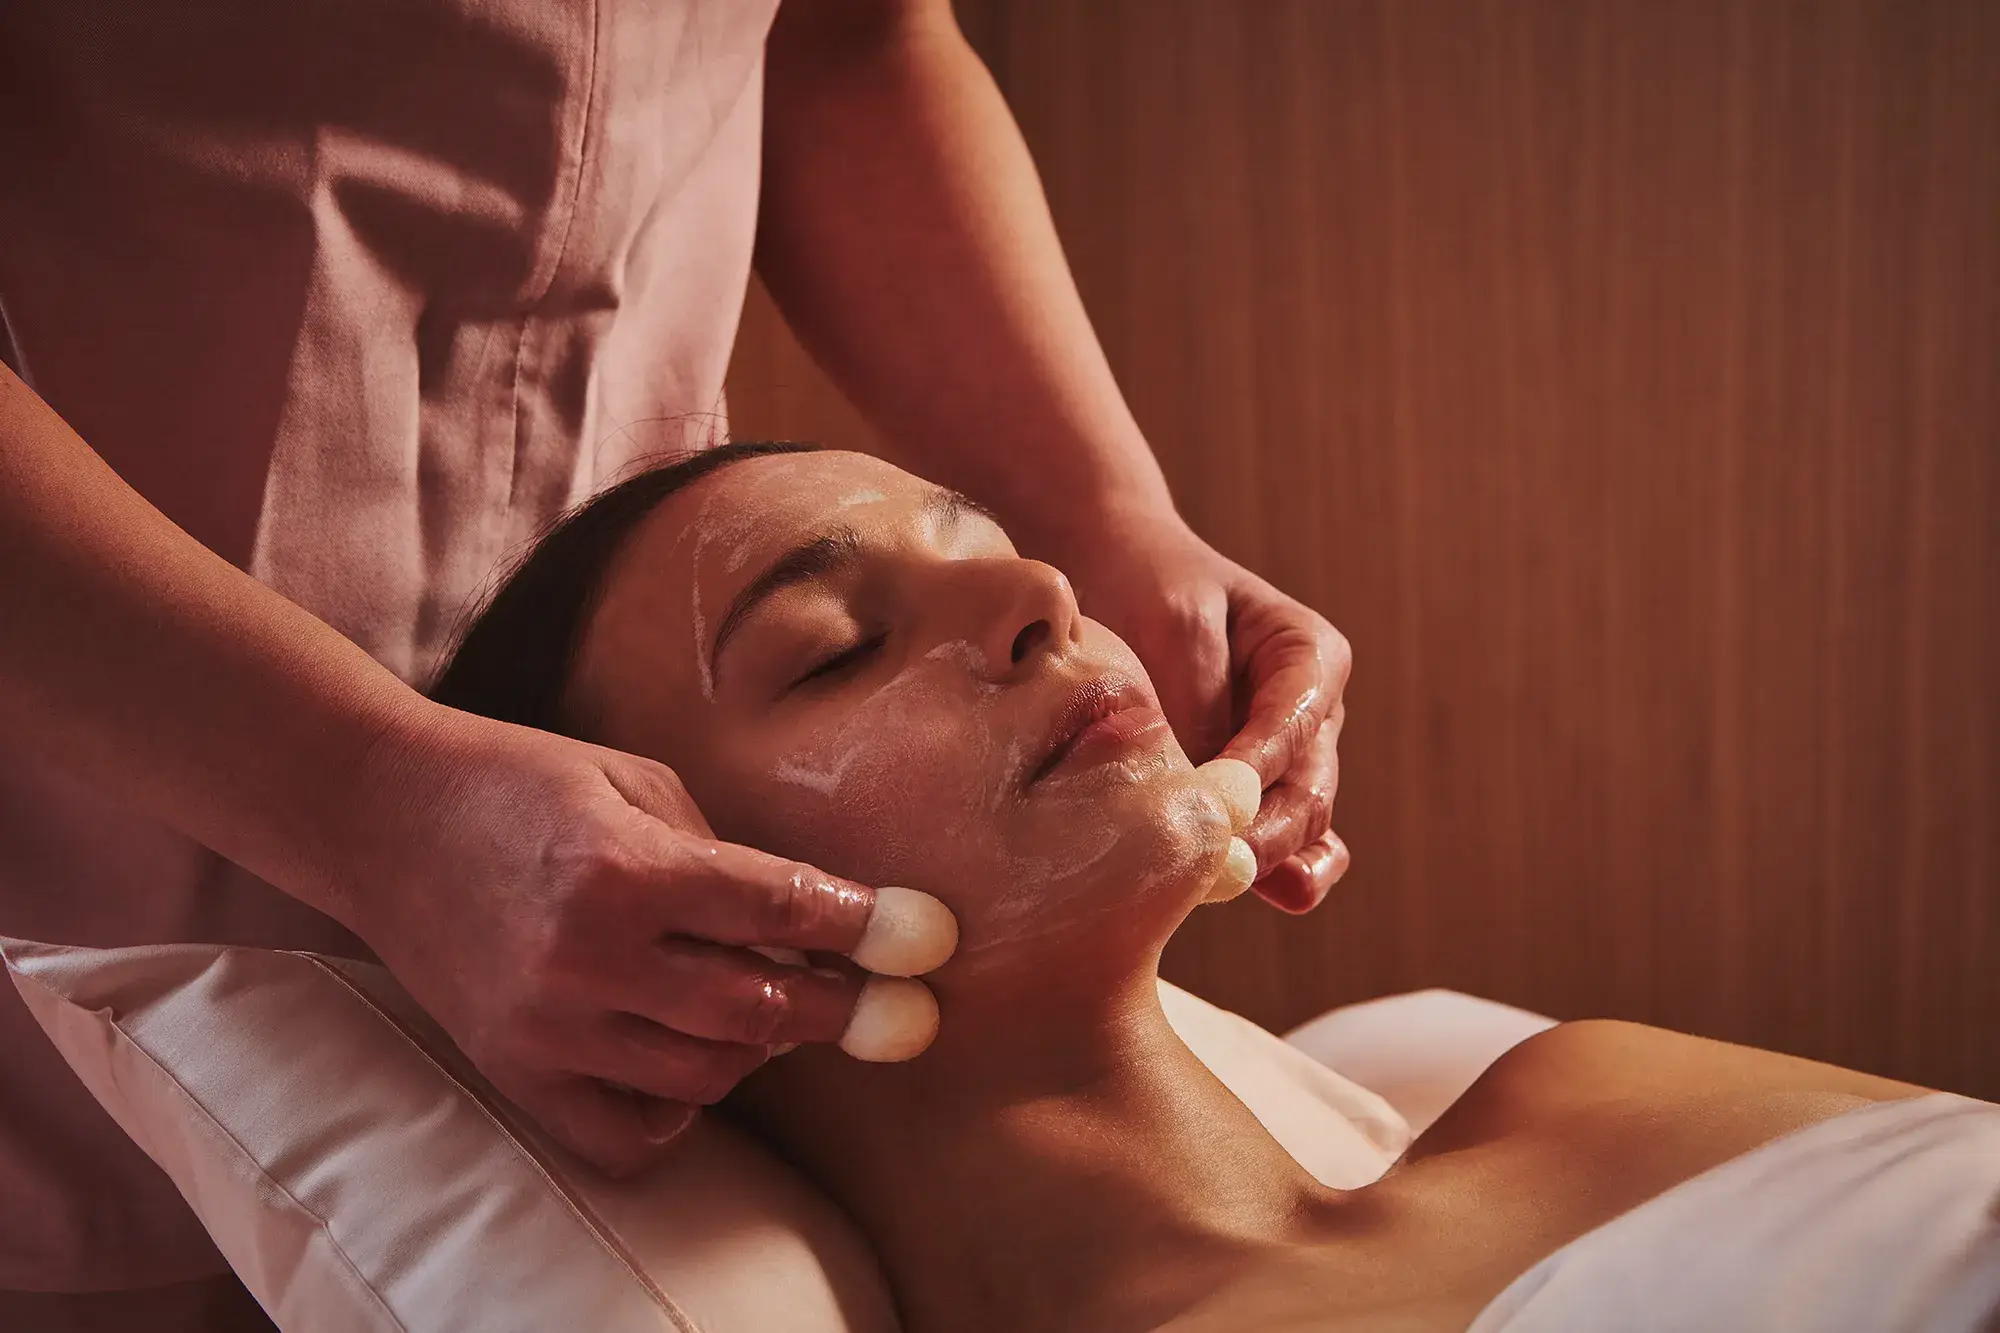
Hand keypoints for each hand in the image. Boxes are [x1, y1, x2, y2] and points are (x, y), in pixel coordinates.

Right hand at [329, 700, 882, 1174]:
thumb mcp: (633, 781)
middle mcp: (589, 958)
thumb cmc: (518, 780)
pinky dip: (678, 1112)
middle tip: (888, 1001)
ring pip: (706, 1077)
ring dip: (762, 1048)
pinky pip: (625, 1134)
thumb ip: (720, 852)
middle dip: (842, 1006)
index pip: (779, 911)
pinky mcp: (515, 1070)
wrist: (379, 816)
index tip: (926, 939)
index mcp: (624, 868)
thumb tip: (809, 915)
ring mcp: (548, 1027)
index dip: (866, 927)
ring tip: (773, 1007)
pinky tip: (692, 1065)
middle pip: (758, 1009)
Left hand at [1062, 511, 1350, 911]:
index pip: (1294, 729)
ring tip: (1227, 884)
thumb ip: (1198, 702)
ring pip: (1296, 825)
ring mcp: (1285, 759)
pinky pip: (1280, 843)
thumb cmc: (1147, 585)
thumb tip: (1210, 790)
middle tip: (1215, 861)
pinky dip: (1273, 871)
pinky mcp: (1251, 793)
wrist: (1115, 571)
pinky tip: (1266, 894)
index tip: (1217, 802)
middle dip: (1266, 831)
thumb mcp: (1172, 625)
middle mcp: (1311, 714)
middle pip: (1307, 791)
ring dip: (1263, 857)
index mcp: (1309, 658)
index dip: (1259, 772)